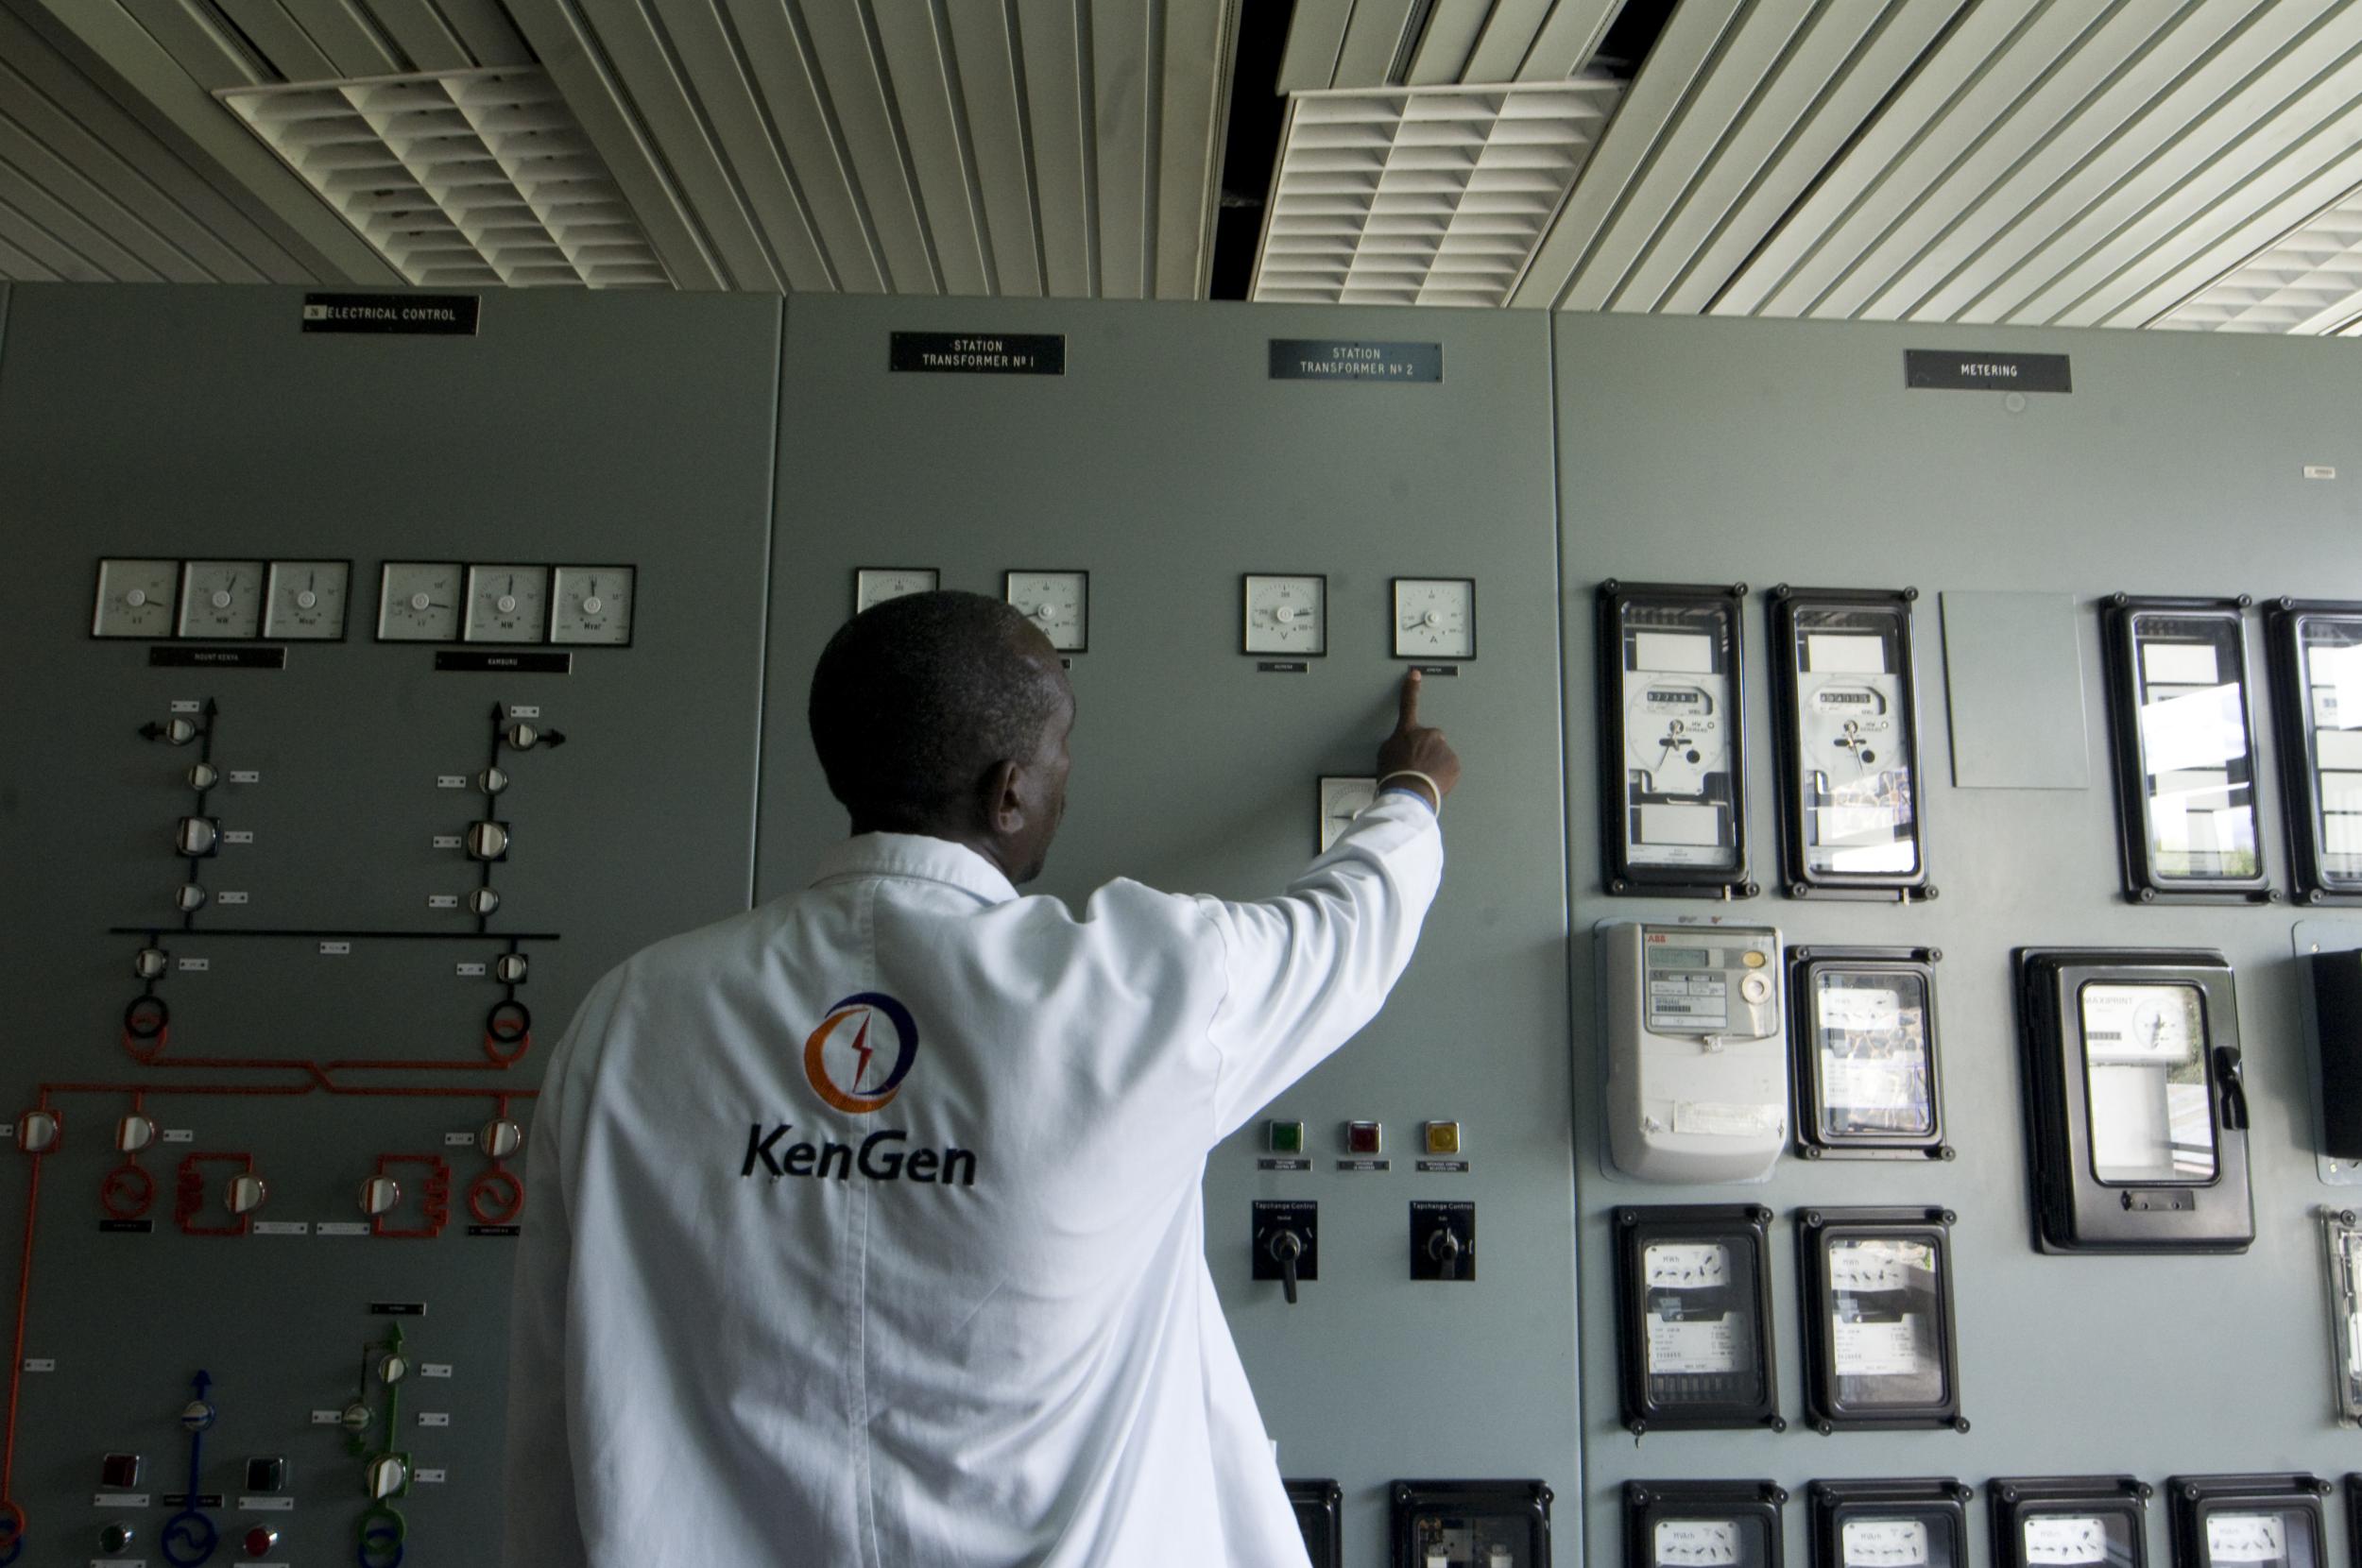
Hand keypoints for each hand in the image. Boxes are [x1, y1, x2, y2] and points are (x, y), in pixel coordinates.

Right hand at [1376, 669, 1459, 806]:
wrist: (1408, 793)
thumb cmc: (1393, 775)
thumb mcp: (1384, 754)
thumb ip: (1397, 743)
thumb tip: (1404, 747)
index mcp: (1408, 731)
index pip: (1408, 705)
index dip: (1411, 689)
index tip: (1415, 675)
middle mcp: (1428, 735)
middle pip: (1430, 739)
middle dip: (1426, 750)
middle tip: (1416, 767)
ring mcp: (1443, 749)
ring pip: (1440, 755)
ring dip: (1434, 764)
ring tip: (1422, 779)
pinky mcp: (1454, 763)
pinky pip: (1449, 768)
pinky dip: (1443, 775)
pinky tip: (1432, 783)